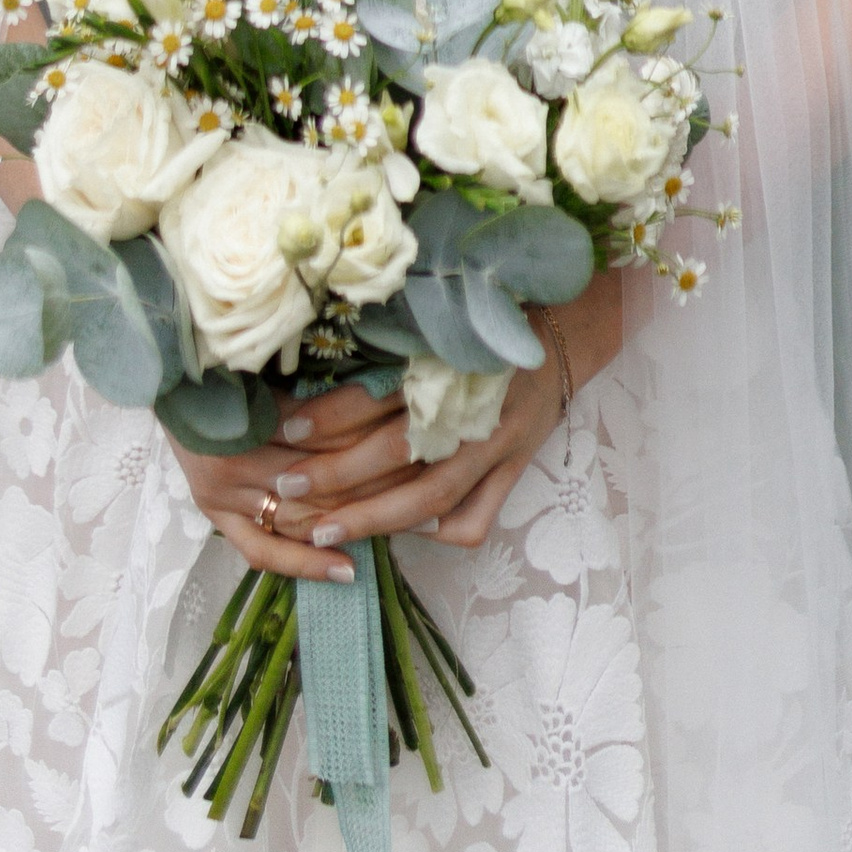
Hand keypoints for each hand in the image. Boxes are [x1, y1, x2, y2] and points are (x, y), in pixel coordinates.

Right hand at [166, 375, 402, 585]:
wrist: (167, 370)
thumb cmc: (227, 360)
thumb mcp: (273, 361)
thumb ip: (317, 384)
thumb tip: (387, 385)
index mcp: (253, 411)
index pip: (328, 436)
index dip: (375, 440)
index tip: (421, 442)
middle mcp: (236, 456)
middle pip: (319, 479)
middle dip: (375, 486)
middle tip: (427, 493)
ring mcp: (221, 491)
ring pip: (298, 516)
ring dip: (349, 524)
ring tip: (400, 530)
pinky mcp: (213, 513)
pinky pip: (262, 550)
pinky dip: (303, 563)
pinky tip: (344, 571)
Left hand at [175, 266, 627, 579]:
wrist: (568, 327)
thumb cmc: (489, 316)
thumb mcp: (442, 315)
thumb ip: (395, 340)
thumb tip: (318, 369)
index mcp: (449, 358)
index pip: (381, 394)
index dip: (331, 414)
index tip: (285, 426)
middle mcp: (473, 404)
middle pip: (397, 452)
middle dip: (335, 475)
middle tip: (283, 489)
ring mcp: (498, 443)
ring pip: (431, 496)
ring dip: (372, 518)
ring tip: (322, 531)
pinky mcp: (516, 468)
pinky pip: (478, 516)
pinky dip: (441, 531)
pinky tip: (405, 537)